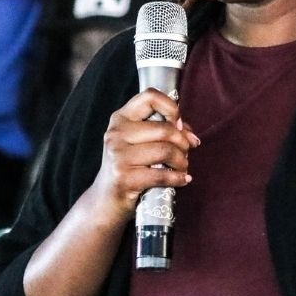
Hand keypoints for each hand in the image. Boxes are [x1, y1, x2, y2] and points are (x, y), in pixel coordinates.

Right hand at [91, 88, 200, 223]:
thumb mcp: (139, 141)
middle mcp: (116, 133)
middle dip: (183, 142)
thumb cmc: (129, 166)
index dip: (171, 107)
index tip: (178, 123)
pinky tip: (182, 180)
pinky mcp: (124, 178)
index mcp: (121, 118)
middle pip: (164, 129)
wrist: (106, 200)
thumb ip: (164, 130)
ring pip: (165, 151)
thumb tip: (190, 134)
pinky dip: (178, 178)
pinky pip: (162, 175)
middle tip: (187, 152)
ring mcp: (118, 156)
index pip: (149, 96)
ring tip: (182, 167)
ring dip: (182, 161)